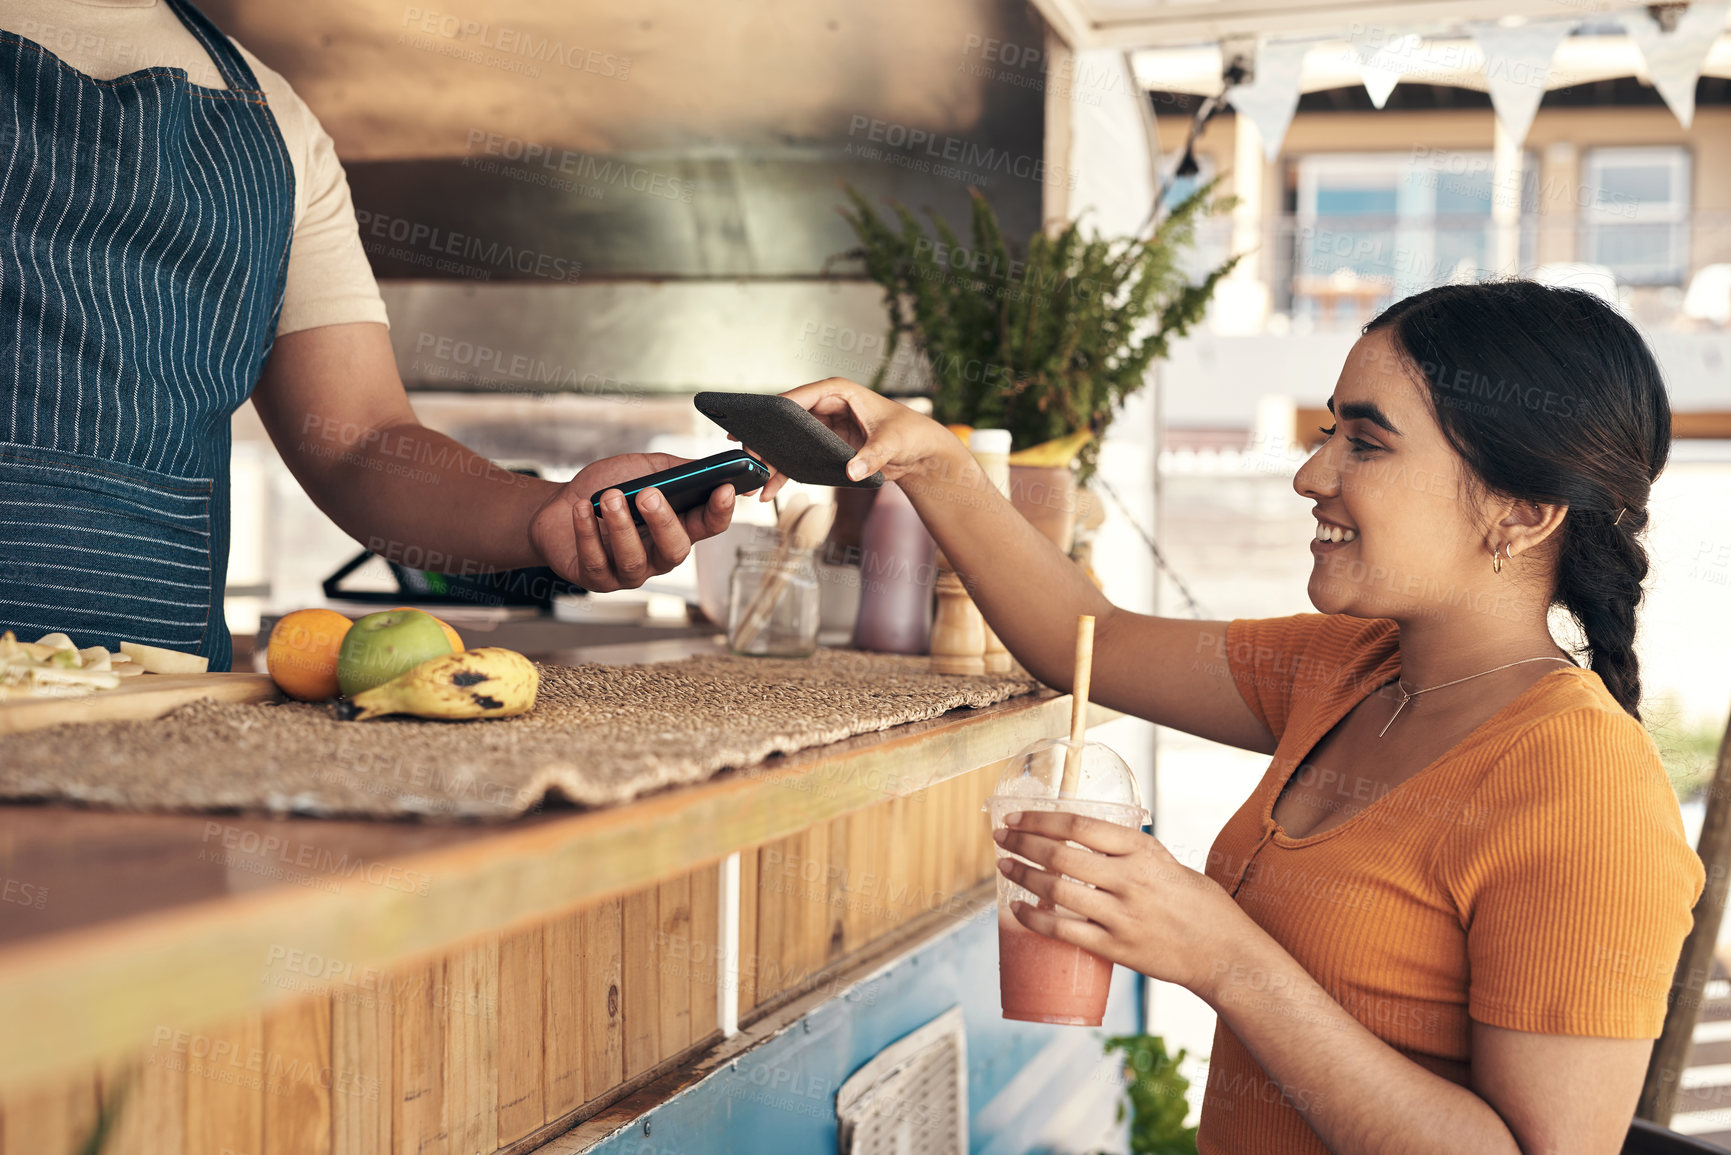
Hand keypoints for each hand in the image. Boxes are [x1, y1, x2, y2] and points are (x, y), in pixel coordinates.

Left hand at [530, 452, 735, 591]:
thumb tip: (708, 466)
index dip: (720, 511)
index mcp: (677, 526)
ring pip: (635, 561)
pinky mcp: (598, 579)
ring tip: (609, 497)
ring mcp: (629, 571)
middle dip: (664, 522)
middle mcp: (657, 554)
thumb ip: (676, 469)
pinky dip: (587, 533)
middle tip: (647, 494)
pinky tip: (582, 509)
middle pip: (675, 550)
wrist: (557, 506)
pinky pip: (597, 563)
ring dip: (621, 527)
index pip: (708, 525)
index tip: (723, 488)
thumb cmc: (605, 487)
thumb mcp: (644, 469)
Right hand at [755, 377, 962, 501]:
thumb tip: (852, 470)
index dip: (776, 410)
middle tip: (745, 455)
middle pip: (786, 421)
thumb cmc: (911, 434)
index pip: (800, 397)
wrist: (920, 454)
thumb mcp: (893, 443)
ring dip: (770, 460)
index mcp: (839, 392)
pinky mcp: (824, 447)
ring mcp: (823, 427)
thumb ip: (872, 456)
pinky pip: (797, 458)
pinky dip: (784, 473)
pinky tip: (769, 490)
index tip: (756, 425)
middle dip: (765, 439)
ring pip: (787, 442)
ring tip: (752, 480)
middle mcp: (826, 406)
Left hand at [993, 810, 1256, 996]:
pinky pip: (1063, 930)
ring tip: (1004, 866)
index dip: (1041, 819)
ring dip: (1023, 875)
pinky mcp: (1116, 948)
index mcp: (1143, 851)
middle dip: (1022, 842)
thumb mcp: (1168, 862)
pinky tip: (1017, 909)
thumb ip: (1130, 852)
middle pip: (1061, 855)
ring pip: (1056, 891)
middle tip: (1000, 836)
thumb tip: (1086, 840)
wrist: (1225, 953)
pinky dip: (1034, 918)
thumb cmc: (1200, 905)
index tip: (1017, 815)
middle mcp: (1130, 880)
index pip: (1080, 826)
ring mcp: (1122, 916)